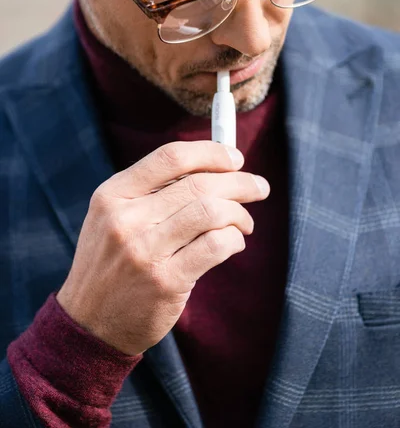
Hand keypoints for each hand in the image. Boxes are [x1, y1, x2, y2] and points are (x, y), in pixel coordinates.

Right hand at [57, 141, 269, 354]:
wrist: (89, 323)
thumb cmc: (112, 263)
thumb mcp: (112, 217)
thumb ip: (151, 191)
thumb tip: (212, 167)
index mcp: (112, 195)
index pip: (170, 157)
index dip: (211, 153)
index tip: (235, 158)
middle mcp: (126, 219)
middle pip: (199, 184)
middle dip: (240, 182)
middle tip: (258, 187)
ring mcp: (145, 251)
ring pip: (212, 212)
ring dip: (240, 213)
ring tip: (245, 222)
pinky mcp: (166, 282)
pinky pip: (216, 246)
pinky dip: (234, 239)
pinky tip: (233, 242)